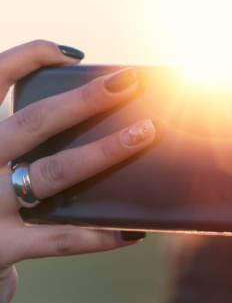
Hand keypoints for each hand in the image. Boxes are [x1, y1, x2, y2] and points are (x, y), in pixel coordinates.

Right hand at [0, 40, 155, 302]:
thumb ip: (25, 136)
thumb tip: (99, 106)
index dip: (29, 58)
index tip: (74, 56)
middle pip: (34, 122)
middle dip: (86, 100)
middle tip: (132, 83)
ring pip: (54, 172)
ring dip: (105, 151)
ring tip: (146, 133)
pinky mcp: (2, 246)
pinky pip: (61, 238)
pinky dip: (100, 234)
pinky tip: (133, 229)